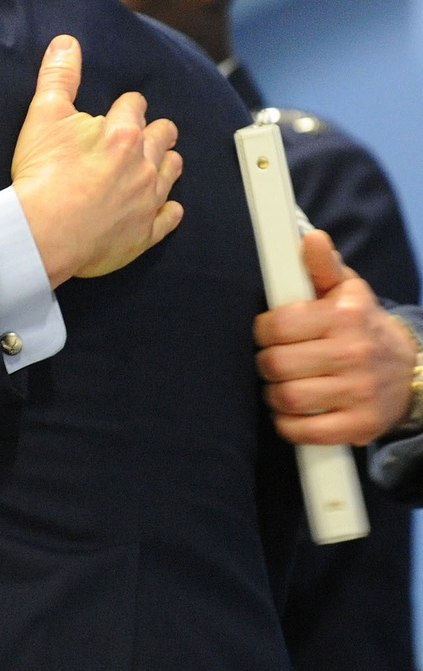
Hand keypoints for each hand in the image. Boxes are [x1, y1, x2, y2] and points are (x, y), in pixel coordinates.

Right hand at [11, 35, 182, 287]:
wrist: (43, 233)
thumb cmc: (42, 173)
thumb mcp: (44, 114)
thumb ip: (58, 75)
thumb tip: (67, 42)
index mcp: (123, 132)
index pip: (134, 105)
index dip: (126, 104)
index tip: (121, 108)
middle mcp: (144, 164)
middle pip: (163, 135)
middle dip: (156, 130)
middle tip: (146, 132)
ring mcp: (147, 200)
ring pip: (171, 172)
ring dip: (166, 163)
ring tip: (157, 162)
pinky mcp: (144, 233)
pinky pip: (169, 218)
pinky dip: (169, 211)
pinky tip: (166, 208)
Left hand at [254, 230, 416, 444]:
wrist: (408, 370)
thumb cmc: (361, 325)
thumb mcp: (347, 290)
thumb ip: (321, 265)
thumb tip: (310, 238)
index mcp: (345, 317)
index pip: (279, 326)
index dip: (263, 330)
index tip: (268, 332)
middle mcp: (354, 354)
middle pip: (278, 364)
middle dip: (266, 362)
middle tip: (273, 360)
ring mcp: (359, 393)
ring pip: (288, 398)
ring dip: (274, 394)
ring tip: (282, 384)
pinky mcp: (360, 426)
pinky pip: (305, 432)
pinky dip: (289, 424)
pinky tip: (293, 411)